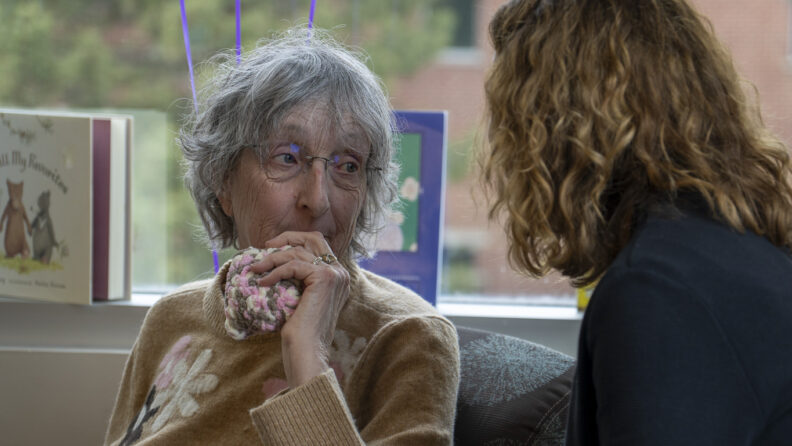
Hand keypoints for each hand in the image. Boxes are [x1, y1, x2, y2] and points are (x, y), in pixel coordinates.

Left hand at [251, 231, 349, 387]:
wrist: (307, 351)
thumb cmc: (300, 332)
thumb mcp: (299, 298)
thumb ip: (298, 279)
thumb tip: (275, 260)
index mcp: (337, 276)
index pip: (318, 244)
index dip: (294, 241)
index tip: (271, 248)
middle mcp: (340, 272)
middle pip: (314, 238)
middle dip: (287, 238)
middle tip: (265, 247)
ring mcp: (335, 274)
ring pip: (298, 253)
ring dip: (272, 258)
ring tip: (254, 269)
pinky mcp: (325, 278)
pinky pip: (293, 265)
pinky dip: (275, 271)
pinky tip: (262, 282)